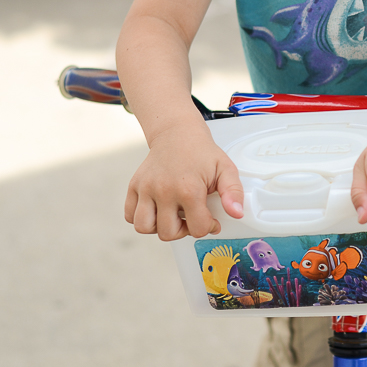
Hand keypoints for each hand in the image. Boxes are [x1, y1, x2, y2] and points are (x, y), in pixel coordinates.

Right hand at [124, 122, 243, 240]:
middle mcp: (163, 190)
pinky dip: (142, 218)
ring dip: (159, 227)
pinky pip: (130, 215)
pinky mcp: (134, 186)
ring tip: (172, 216)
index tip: (210, 218)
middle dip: (183, 231)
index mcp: (188, 188)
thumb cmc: (201, 152)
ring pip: (143, 227)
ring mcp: (145, 188)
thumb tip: (236, 213)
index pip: (197, 228)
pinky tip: (158, 209)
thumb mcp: (225, 169)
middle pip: (167, 233)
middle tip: (191, 217)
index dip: (207, 227)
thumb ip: (233, 192)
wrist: (177, 133)